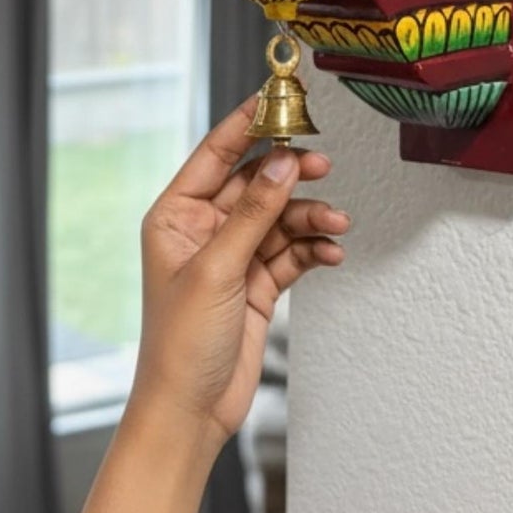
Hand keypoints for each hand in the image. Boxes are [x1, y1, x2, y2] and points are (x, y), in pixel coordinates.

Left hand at [128, 96, 349, 448]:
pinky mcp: (256, 283)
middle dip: (290, 174)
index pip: (216, 153)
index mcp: (176, 215)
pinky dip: (313, 248)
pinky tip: (330, 252)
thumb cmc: (179, 345)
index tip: (278, 99)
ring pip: (280, 217)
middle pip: (256, 182)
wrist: (190, 412)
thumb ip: (254, 212)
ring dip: (309, 216)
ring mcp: (232, 256)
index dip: (247, 123)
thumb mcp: (217, 269)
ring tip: (336, 221)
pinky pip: (291, 251)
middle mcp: (203, 229)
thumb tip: (282, 162)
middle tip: (321, 164)